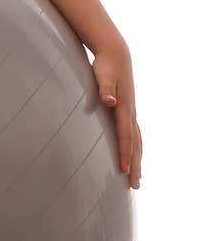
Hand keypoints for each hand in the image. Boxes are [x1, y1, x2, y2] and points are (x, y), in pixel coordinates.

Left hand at [91, 42, 141, 188]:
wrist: (115, 54)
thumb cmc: (105, 66)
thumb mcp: (103, 76)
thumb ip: (105, 89)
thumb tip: (110, 101)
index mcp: (124, 109)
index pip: (125, 137)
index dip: (125, 154)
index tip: (125, 171)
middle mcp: (130, 113)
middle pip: (135, 144)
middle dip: (135, 165)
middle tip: (135, 185)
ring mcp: (130, 112)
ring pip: (137, 141)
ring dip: (137, 159)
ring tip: (137, 177)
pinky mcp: (127, 110)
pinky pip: (133, 134)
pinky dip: (135, 147)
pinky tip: (133, 154)